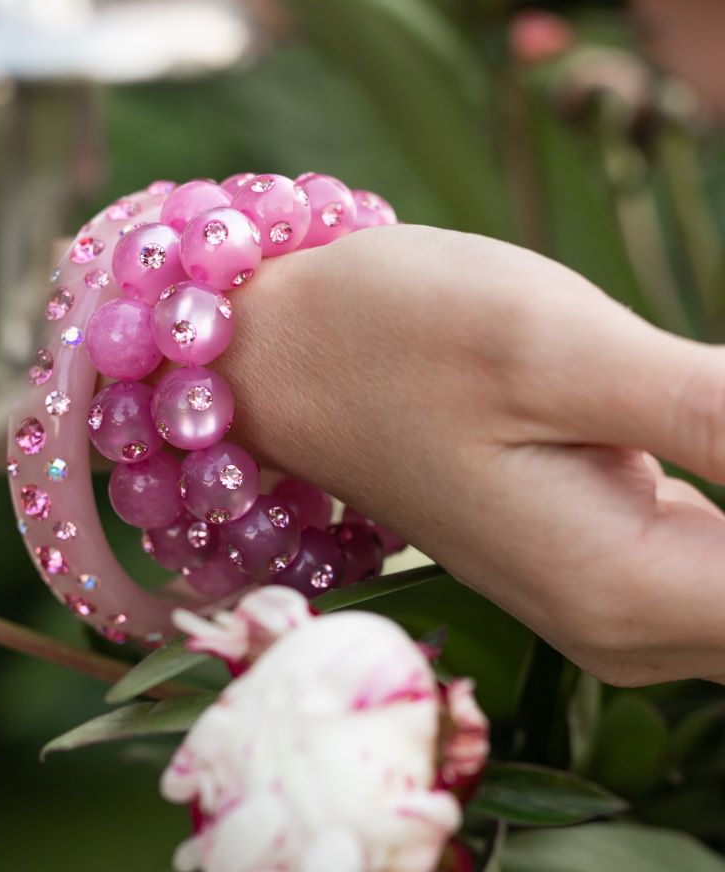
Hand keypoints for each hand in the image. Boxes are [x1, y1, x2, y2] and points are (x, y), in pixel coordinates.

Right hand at [222, 225, 724, 685]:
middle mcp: (629, 626)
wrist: (280, 357)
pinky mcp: (600, 553)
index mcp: (629, 591)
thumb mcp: (556, 348)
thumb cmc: (390, 334)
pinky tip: (711, 412)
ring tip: (709, 392)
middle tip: (719, 389)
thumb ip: (719, 411)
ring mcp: (614, 598)